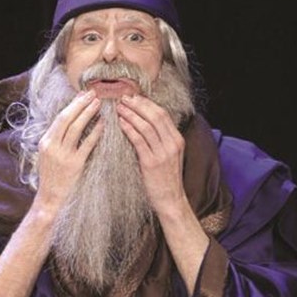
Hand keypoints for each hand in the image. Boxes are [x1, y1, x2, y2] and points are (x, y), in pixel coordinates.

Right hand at [34, 90, 102, 213]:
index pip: (60, 118)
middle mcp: (52, 146)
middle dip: (80, 104)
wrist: (50, 200)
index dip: (72, 105)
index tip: (83, 95)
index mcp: (45, 142)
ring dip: (88, 113)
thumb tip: (69, 122)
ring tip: (98, 103)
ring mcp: (63, 155)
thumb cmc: (52, 178)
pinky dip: (95, 133)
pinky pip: (87, 144)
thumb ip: (56, 140)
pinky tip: (103, 124)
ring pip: (76, 128)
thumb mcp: (48, 156)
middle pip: (66, 119)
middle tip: (93, 93)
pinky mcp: (74, 165)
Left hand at [116, 95, 186, 216]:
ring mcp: (163, 153)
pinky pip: (139, 140)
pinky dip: (129, 129)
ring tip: (119, 108)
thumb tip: (146, 123)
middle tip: (124, 98)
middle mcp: (172, 143)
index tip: (134, 97)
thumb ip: (161, 139)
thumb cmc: (166, 178)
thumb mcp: (169, 155)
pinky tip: (120, 123)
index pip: (162, 114)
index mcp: (177, 139)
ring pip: (146, 126)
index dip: (147, 103)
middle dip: (138, 104)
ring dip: (130, 114)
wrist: (170, 200)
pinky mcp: (151, 163)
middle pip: (155, 116)